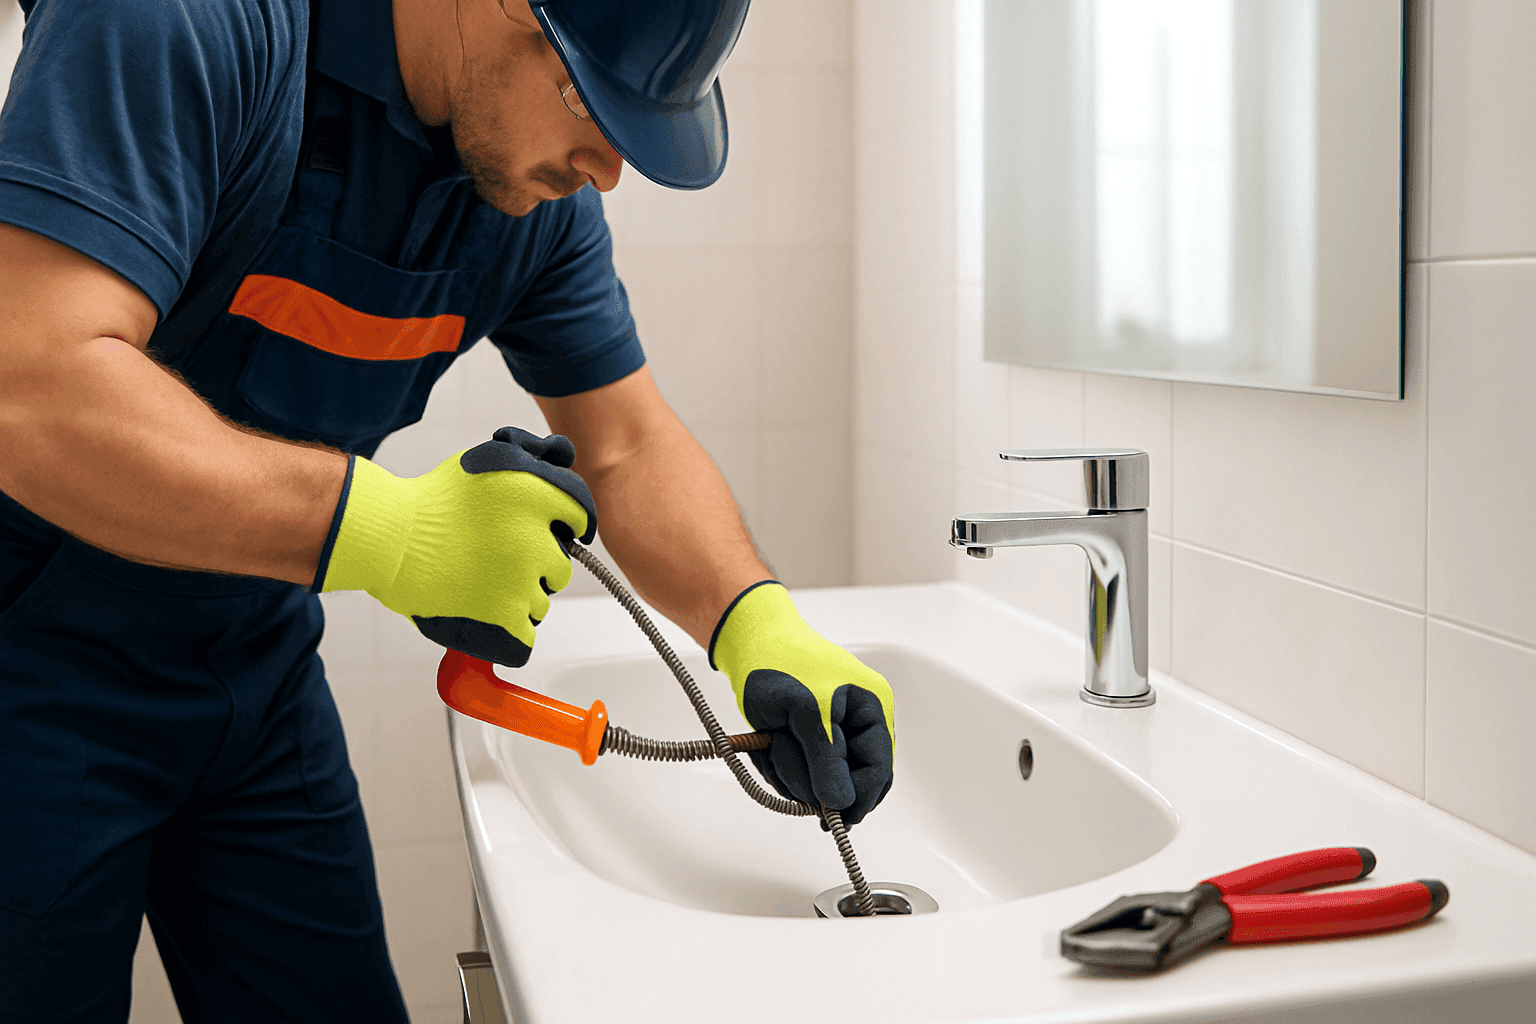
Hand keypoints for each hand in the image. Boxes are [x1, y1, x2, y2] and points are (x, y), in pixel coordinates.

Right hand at [316, 427, 595, 665]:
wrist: (391, 538)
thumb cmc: (433, 499)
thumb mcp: (485, 459)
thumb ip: (529, 455)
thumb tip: (561, 455)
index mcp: (534, 494)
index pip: (580, 513)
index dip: (572, 525)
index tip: (565, 534)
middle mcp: (535, 536)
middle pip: (561, 564)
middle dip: (539, 564)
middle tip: (506, 560)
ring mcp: (522, 578)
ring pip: (542, 599)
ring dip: (521, 595)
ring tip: (486, 584)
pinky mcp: (506, 613)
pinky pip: (527, 631)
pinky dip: (513, 629)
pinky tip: (493, 615)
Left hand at [710, 582, 893, 824]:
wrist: (748, 641)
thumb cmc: (782, 660)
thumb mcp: (807, 710)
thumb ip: (826, 758)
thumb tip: (840, 803)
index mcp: (872, 709)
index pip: (879, 768)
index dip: (859, 798)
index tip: (834, 819)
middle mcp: (857, 725)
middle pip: (848, 781)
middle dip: (813, 779)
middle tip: (785, 759)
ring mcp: (830, 735)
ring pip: (818, 783)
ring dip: (790, 769)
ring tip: (771, 739)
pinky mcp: (805, 742)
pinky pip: (798, 773)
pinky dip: (779, 765)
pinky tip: (766, 743)